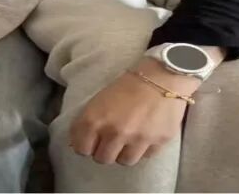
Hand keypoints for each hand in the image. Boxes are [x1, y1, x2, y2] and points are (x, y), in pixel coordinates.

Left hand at [70, 57, 200, 165]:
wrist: (160, 76)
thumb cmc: (126, 86)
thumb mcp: (99, 100)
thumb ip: (88, 122)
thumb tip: (77, 142)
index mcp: (95, 119)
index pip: (81, 149)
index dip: (85, 146)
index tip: (90, 142)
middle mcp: (114, 132)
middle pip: (102, 159)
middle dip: (104, 151)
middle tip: (109, 141)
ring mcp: (137, 139)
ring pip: (124, 161)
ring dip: (123, 153)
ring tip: (127, 140)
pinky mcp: (158, 142)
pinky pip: (145, 156)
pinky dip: (143, 149)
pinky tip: (144, 136)